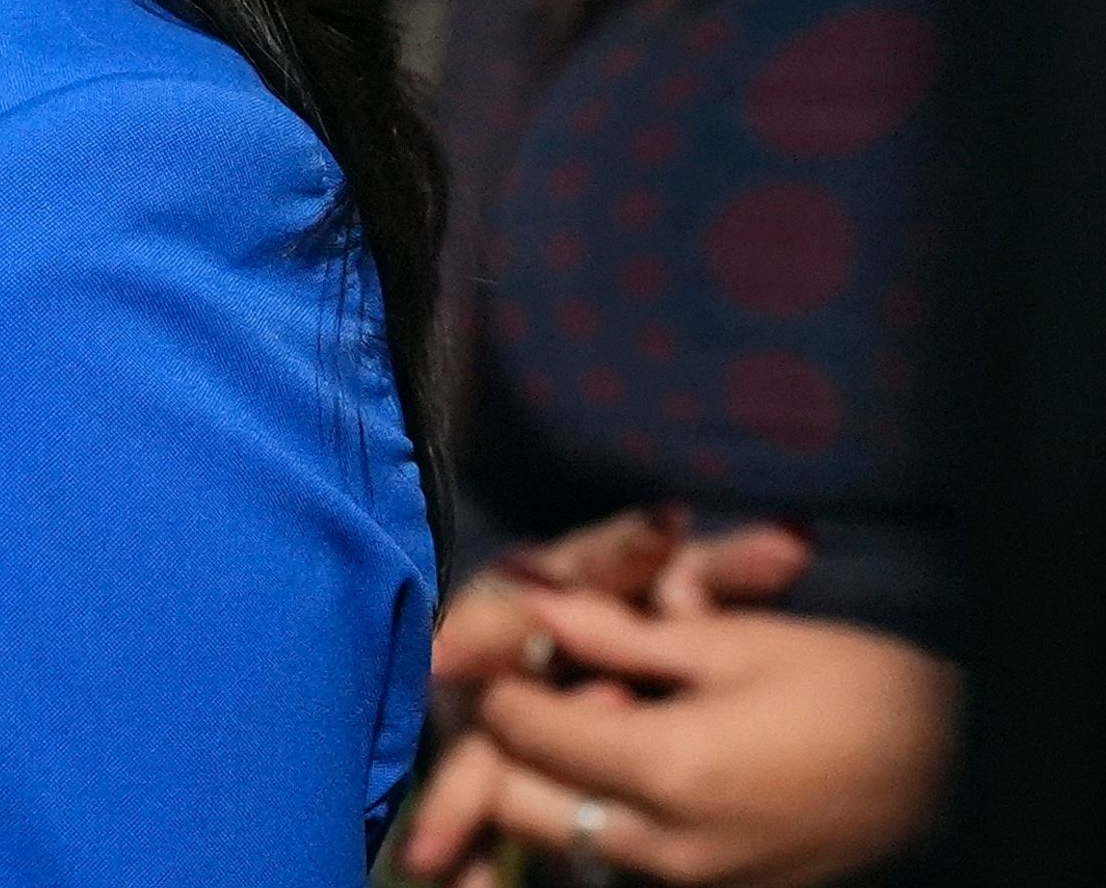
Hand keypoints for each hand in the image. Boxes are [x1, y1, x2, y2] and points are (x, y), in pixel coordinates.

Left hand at [448, 588, 958, 886]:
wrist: (966, 782)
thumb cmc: (864, 695)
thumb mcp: (741, 646)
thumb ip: (622, 634)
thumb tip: (534, 604)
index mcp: (666, 769)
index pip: (522, 728)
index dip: (498, 679)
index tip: (498, 646)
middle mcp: (667, 846)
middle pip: (522, 801)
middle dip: (503, 745)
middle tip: (523, 691)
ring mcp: (694, 885)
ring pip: (565, 840)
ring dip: (545, 788)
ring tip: (579, 729)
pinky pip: (622, 863)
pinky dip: (598, 821)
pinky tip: (626, 776)